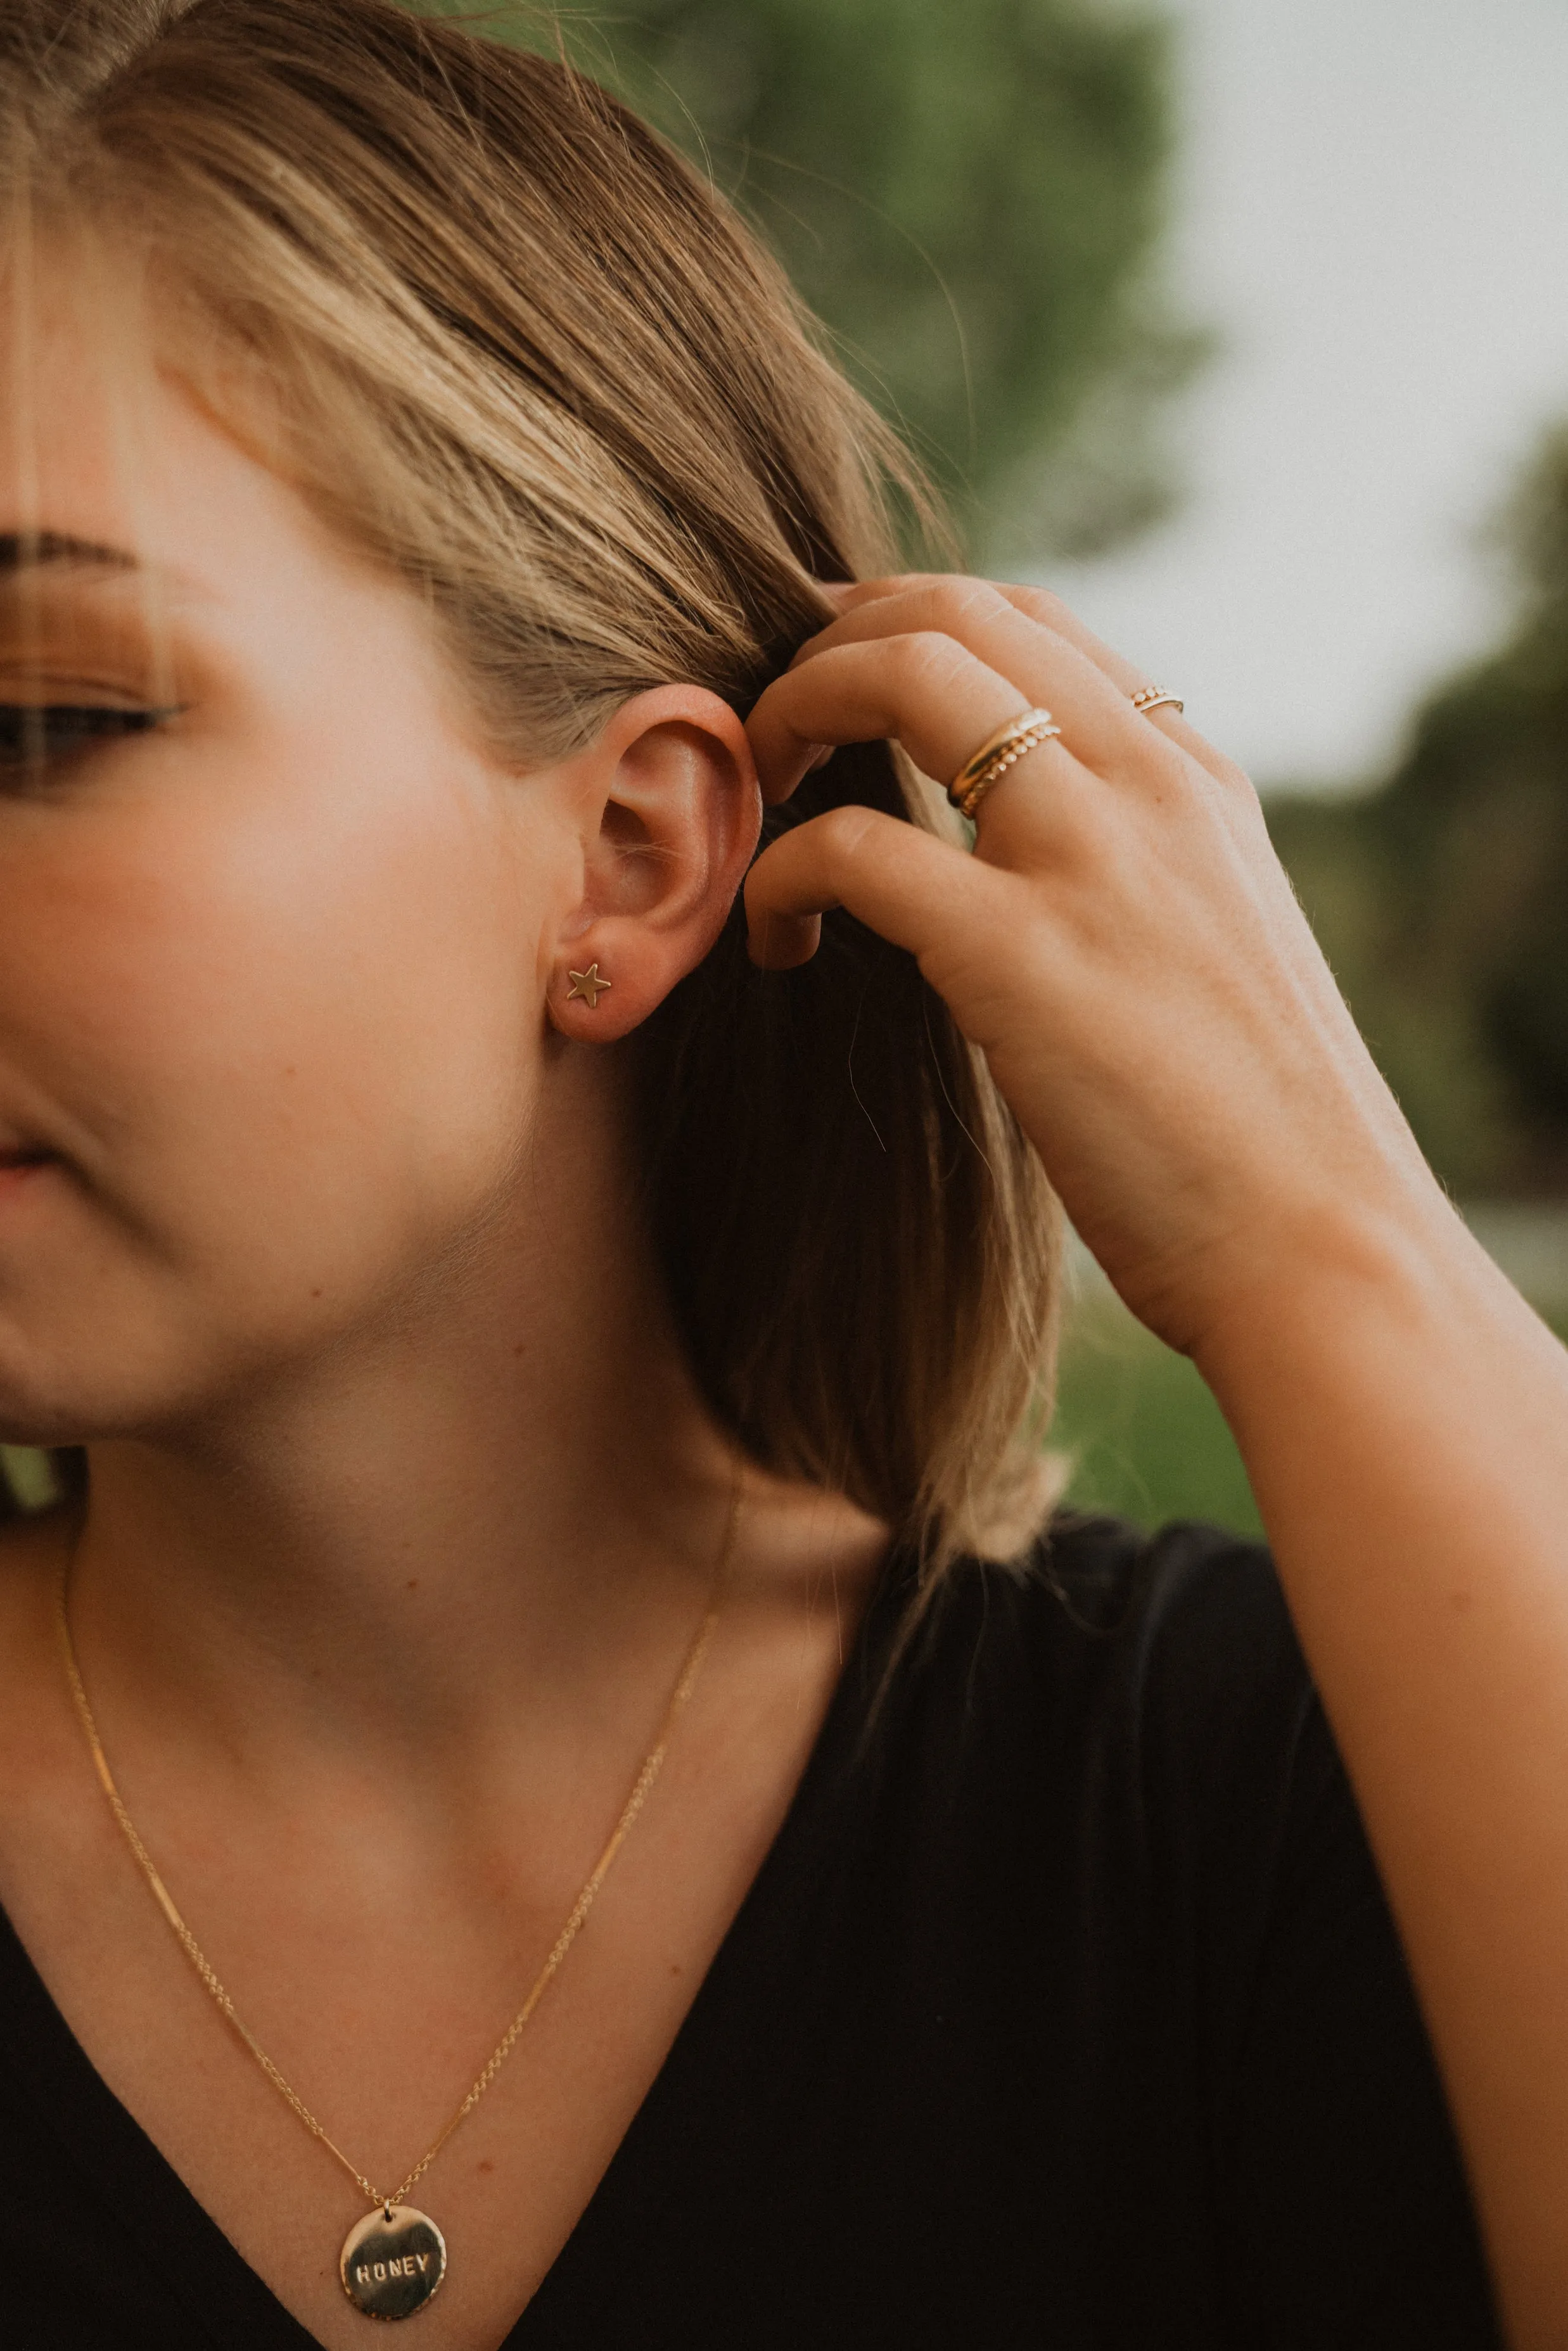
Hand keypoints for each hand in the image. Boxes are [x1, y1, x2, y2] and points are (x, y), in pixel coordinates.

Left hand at [743, 575, 1440, 1356]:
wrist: (1324, 1249)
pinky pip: (852, 849)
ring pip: (905, 675)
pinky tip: (777, 940)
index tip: (833, 677)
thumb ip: (1137, 875)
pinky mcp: (1021, 955)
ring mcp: (1090, 857)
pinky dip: (782, 875)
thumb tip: (1029, 870)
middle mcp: (1148, 786)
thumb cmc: (1261, 1136)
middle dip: (831, 643)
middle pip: (956, 611)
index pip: (1033, 622)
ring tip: (759, 792)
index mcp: (1196, 781)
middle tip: (772, 729)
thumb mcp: (1217, 949)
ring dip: (795, 713)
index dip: (906, 621)